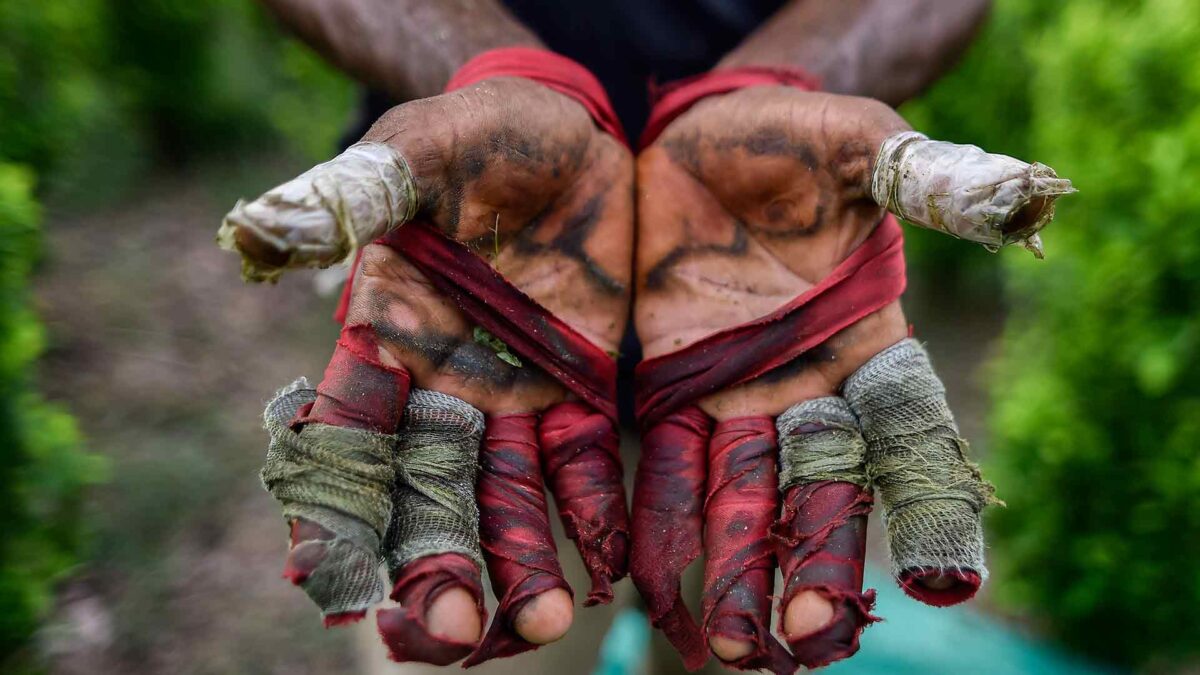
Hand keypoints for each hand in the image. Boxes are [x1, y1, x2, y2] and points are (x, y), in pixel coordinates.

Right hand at [225, 77, 632, 662]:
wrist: (569, 131)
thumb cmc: (478, 134)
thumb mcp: (417, 153)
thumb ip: (352, 195)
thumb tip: (254, 232)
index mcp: (384, 337)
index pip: (345, 441)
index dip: (332, 512)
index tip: (330, 586)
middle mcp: (443, 384)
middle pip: (427, 496)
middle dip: (434, 567)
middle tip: (451, 632)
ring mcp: (516, 394)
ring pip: (507, 500)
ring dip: (520, 565)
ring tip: (544, 622)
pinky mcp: (586, 388)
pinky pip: (587, 467)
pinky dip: (594, 518)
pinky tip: (608, 566)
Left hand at [633, 86, 1064, 669]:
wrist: (700, 137)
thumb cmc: (796, 137)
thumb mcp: (862, 145)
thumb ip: (930, 177)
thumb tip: (1027, 200)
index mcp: (869, 338)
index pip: (909, 432)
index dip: (928, 501)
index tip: (941, 580)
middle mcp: (805, 384)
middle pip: (816, 488)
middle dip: (808, 561)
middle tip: (798, 637)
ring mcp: (732, 392)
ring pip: (736, 495)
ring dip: (731, 567)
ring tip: (725, 643)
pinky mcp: (661, 385)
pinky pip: (656, 462)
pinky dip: (654, 519)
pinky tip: (645, 579)